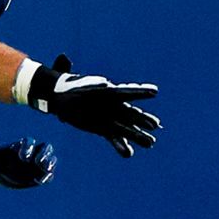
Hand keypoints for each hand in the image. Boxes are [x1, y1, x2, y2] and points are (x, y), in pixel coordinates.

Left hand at [0, 135, 55, 188]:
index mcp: (22, 145)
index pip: (29, 142)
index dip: (28, 148)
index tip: (22, 158)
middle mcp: (33, 152)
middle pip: (45, 148)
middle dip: (44, 154)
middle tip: (38, 162)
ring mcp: (38, 163)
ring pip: (50, 160)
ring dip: (50, 164)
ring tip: (46, 170)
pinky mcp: (40, 174)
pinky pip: (48, 175)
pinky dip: (47, 176)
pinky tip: (41, 181)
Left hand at [25, 55, 159, 157]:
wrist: (63, 98)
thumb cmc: (71, 86)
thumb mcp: (72, 78)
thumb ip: (76, 72)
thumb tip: (75, 64)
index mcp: (109, 92)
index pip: (126, 91)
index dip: (139, 91)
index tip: (154, 91)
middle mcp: (113, 105)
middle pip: (130, 113)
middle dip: (142, 119)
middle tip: (155, 125)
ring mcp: (110, 118)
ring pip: (126, 127)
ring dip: (137, 135)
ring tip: (151, 143)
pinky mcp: (102, 129)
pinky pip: (113, 138)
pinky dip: (120, 146)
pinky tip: (128, 153)